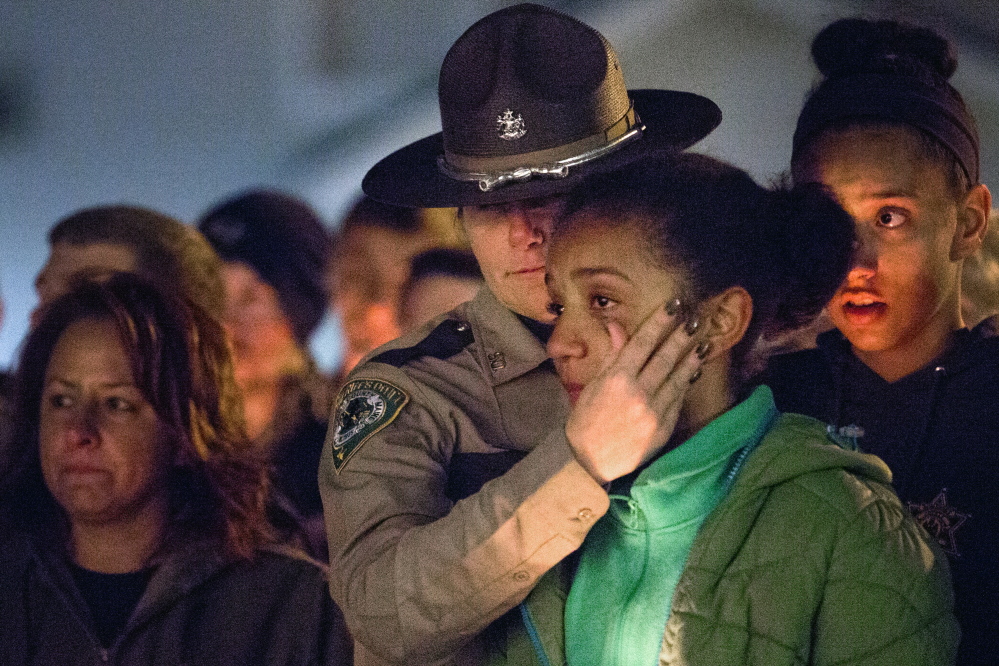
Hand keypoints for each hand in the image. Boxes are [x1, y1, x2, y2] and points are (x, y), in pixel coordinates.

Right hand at [565, 303, 702, 484]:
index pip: (643, 343)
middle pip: (666, 357)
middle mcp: (638, 393)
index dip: (659, 321)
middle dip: (682, 334)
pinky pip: (678, 399)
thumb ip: (611, 356)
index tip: (674, 305)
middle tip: (696, 317)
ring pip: (678, 377)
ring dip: (692, 357)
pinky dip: (687, 383)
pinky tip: (693, 370)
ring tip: (703, 341)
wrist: (591, 464)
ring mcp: (654, 412)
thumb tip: (618, 327)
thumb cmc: (585, 422)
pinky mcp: (664, 428)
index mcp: (616, 380)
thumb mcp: (592, 385)